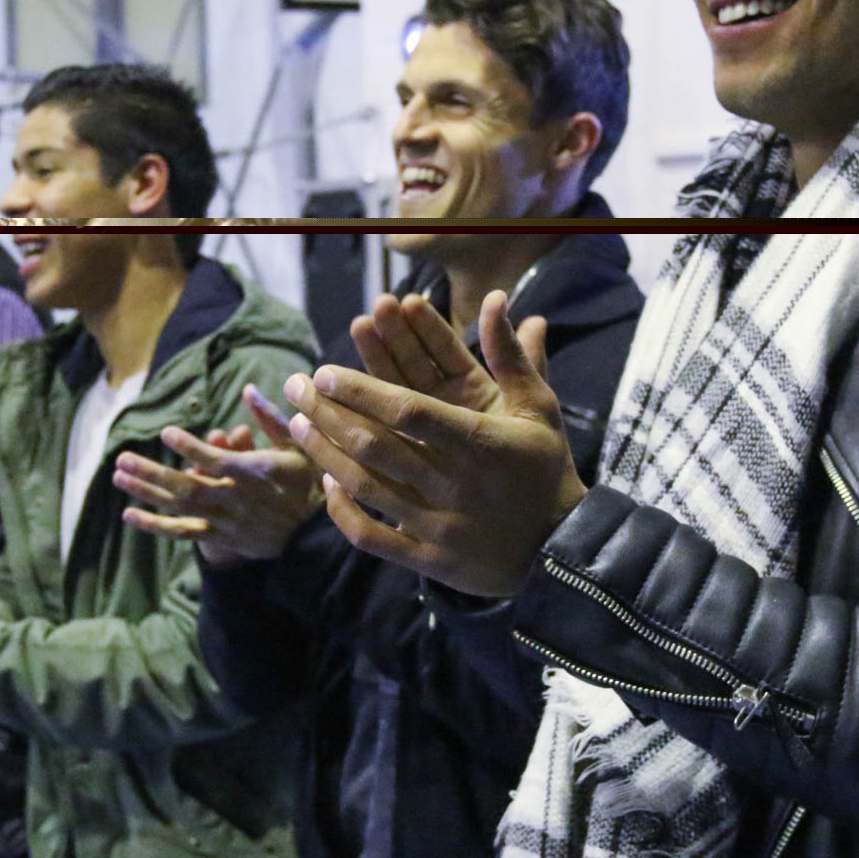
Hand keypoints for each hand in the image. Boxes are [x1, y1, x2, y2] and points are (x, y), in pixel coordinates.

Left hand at [117, 384, 321, 563]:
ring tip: (118, 477)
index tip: (166, 432)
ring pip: (181, 508)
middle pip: (189, 487)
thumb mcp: (298, 447)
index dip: (191, 448)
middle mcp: (238, 499)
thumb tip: (248, 389)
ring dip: (148, 493)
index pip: (218, 461)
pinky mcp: (222, 537)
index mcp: (257, 473)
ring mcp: (228, 521)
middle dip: (153, 473)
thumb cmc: (306, 482)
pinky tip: (130, 514)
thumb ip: (271, 419)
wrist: (314, 536)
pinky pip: (184, 533)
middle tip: (123, 459)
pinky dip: (156, 526)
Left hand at [283, 290, 584, 598]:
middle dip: (327, 413)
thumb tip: (493, 298)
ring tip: (296, 423)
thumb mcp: (538, 409)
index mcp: (480, 442)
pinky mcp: (429, 559)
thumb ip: (510, 355)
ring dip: (325, 452)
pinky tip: (327, 482)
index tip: (324, 371)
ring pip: (367, 487)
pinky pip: (373, 536)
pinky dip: (343, 511)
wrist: (563, 551)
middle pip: (375, 445)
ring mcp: (438, 526)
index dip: (362, 390)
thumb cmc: (544, 469)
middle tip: (295, 385)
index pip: (409, 411)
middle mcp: (454, 485)